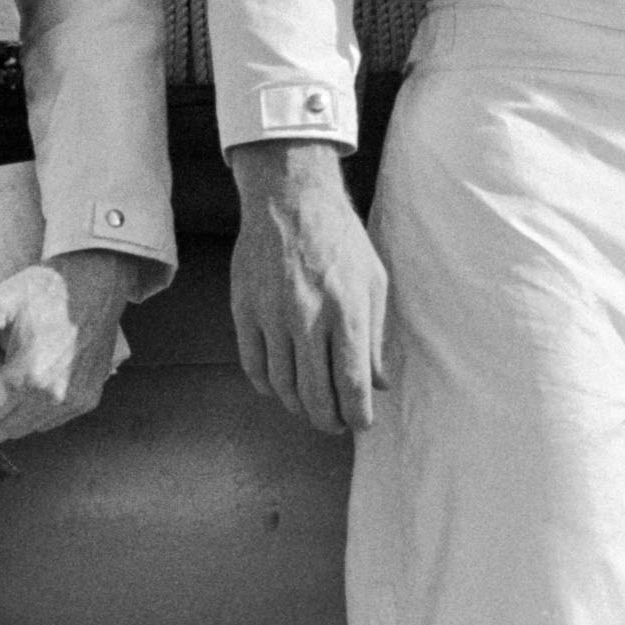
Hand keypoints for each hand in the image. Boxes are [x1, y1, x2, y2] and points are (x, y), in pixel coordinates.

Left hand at [0, 249, 150, 442]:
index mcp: (29, 376)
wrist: (97, 280)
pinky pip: (46, 421)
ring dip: (2, 417)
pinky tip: (23, 386)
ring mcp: (73, 402)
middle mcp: (54, 397)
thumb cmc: (47, 289)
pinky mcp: (86, 400)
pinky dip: (28, 412)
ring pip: (22, 430)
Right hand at [229, 139, 386, 434]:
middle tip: (334, 425)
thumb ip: (376, 337)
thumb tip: (379, 384)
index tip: (360, 423)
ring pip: (282, 385)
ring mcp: (272, 315)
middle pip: (315, 395)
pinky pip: (253, 364)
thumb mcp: (373, 281)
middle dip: (328, 421)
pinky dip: (266, 385)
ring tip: (310, 408)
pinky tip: (279, 386)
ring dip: (298, 406)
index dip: (357, 415)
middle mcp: (308, 317)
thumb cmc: (340, 239)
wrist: (290, 198)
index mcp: (347, 311)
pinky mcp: (244, 308)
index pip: (352, 384)